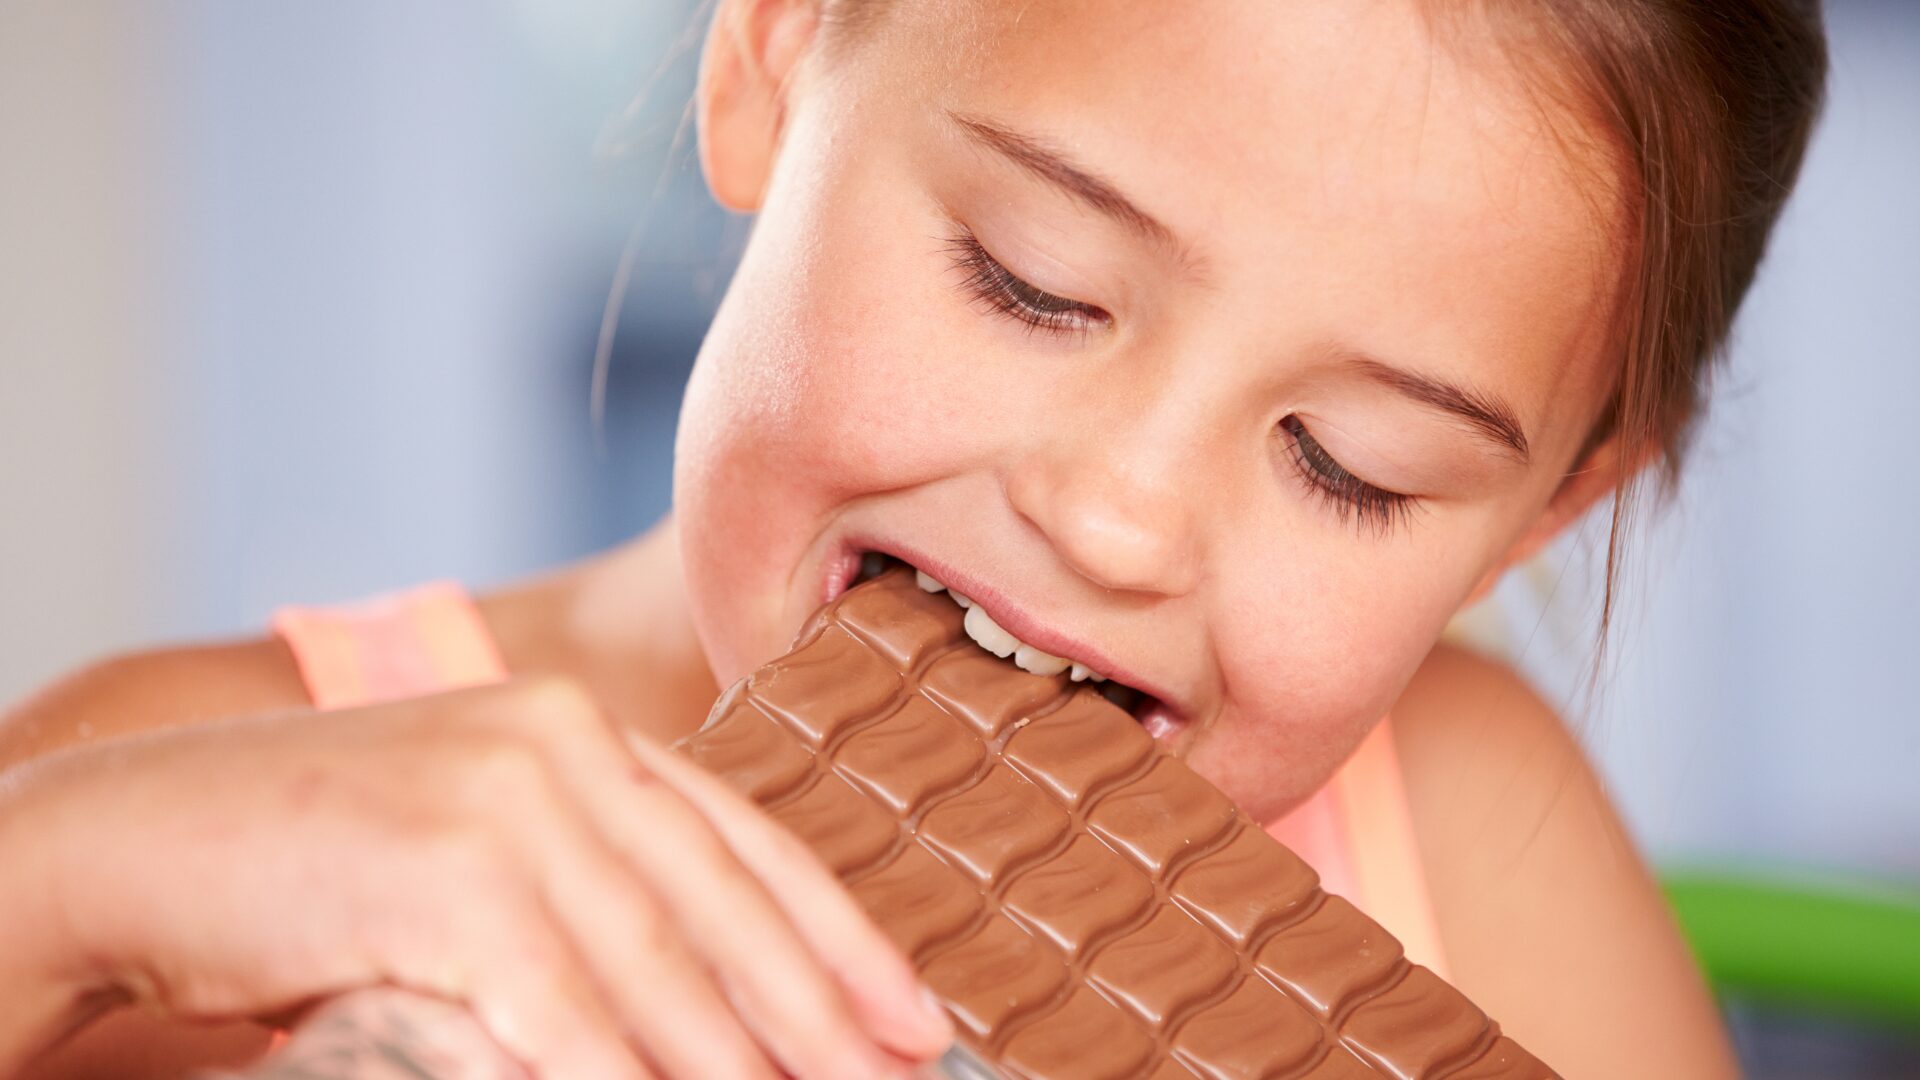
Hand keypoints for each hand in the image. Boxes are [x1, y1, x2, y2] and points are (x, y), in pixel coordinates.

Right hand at [5, 676, 951, 1078]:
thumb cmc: (312, 853)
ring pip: (659, 962)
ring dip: (742, 1059)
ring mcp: (500, 803)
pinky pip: (564, 1010)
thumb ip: (586, 873)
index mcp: (578, 730)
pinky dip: (627, 1077)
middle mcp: (557, 746)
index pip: (741, 840)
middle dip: (820, 1007)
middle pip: (721, 903)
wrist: (139, 838)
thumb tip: (699, 979)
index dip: (839, 934)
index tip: (912, 1013)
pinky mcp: (442, 878)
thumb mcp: (475, 832)